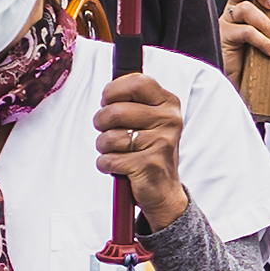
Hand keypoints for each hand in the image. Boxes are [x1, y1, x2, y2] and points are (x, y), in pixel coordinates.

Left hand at [96, 68, 196, 232]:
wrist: (163, 188)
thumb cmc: (149, 149)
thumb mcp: (150, 117)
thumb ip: (133, 99)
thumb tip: (109, 88)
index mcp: (168, 103)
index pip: (136, 82)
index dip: (113, 91)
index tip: (108, 101)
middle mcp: (169, 120)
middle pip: (115, 111)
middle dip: (101, 122)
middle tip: (107, 129)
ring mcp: (161, 142)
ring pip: (109, 137)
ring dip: (103, 147)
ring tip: (116, 150)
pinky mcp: (149, 164)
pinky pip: (109, 160)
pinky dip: (106, 164)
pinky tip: (118, 166)